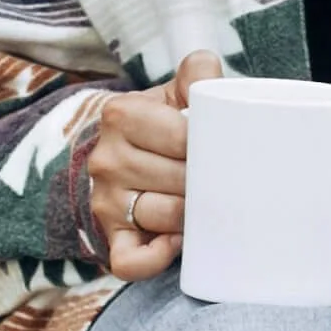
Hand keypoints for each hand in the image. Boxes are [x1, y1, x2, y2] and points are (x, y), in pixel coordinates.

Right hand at [86, 50, 224, 280]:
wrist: (126, 155)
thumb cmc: (164, 123)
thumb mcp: (176, 92)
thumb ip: (196, 74)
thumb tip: (206, 69)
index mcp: (122, 115)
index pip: (182, 138)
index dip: (212, 146)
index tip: (225, 147)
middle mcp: (106, 159)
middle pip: (178, 179)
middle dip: (208, 181)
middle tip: (225, 178)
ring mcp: (105, 201)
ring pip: (162, 216)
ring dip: (193, 216)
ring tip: (208, 204)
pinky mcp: (110, 237)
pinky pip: (129, 261)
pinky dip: (155, 259)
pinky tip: (177, 244)